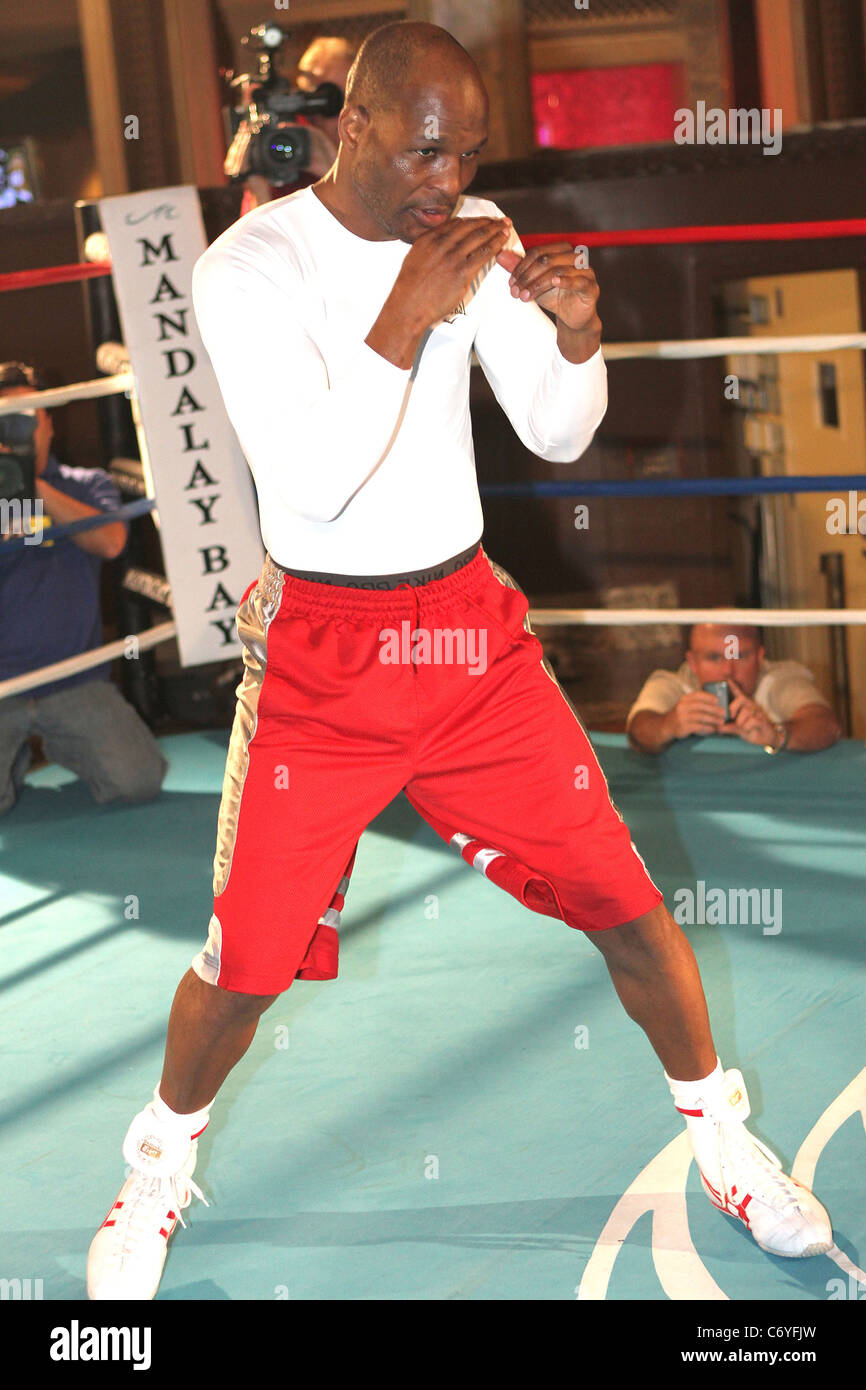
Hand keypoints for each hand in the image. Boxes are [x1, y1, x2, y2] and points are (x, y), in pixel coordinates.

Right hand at [387, 216, 512, 330]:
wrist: (408, 307)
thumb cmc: (410, 289)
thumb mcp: (414, 258)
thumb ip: (429, 246)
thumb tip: (443, 242)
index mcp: (429, 239)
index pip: (456, 224)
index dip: (473, 220)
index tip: (482, 220)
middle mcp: (441, 244)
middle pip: (470, 227)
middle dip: (488, 222)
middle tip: (501, 221)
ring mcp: (452, 258)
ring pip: (480, 237)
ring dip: (495, 231)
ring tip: (505, 228)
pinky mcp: (462, 273)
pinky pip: (483, 254)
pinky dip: (495, 246)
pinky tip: (502, 243)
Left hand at [496, 241, 601, 335]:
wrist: (571, 317)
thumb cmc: (554, 295)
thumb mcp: (533, 282)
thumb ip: (519, 268)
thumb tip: (500, 255)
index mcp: (561, 250)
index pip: (538, 252)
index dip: (521, 266)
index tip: (511, 282)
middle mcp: (574, 257)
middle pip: (546, 260)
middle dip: (527, 277)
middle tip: (515, 292)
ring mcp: (585, 270)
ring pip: (557, 271)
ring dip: (538, 284)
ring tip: (525, 297)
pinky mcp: (591, 286)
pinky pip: (578, 281)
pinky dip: (565, 281)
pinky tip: (554, 283)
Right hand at [665, 691, 727, 739]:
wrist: (665, 726)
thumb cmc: (681, 715)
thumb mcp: (685, 705)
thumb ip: (696, 702)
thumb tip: (716, 703)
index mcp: (684, 699)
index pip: (698, 695)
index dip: (708, 697)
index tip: (717, 700)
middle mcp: (682, 707)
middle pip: (701, 706)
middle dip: (714, 710)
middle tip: (723, 713)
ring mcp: (682, 717)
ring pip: (701, 717)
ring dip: (713, 719)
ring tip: (721, 722)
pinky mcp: (683, 727)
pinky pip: (698, 727)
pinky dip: (707, 728)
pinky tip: (713, 729)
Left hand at [719, 678, 776, 745]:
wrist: (766, 739)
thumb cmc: (751, 731)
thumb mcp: (738, 728)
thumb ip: (728, 727)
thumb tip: (717, 727)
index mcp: (745, 706)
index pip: (739, 694)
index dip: (733, 687)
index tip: (728, 680)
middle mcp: (752, 707)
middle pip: (740, 700)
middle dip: (733, 708)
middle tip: (731, 717)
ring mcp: (758, 713)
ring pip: (745, 712)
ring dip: (740, 722)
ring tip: (742, 727)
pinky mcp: (762, 720)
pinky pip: (751, 721)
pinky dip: (747, 727)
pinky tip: (748, 729)